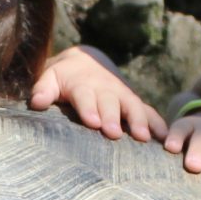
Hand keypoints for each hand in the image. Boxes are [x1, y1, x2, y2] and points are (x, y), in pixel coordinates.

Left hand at [29, 46, 165, 140]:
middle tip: (115, 134)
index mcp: (82, 84)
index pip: (85, 96)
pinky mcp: (133, 101)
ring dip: (139, 121)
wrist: (85, 62)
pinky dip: (157, 123)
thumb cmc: (63, 77)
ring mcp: (122, 95)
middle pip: (110, 103)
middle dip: (113, 117)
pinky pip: (148, 111)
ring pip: (132, 106)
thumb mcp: (49, 78)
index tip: (93, 122)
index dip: (89, 109)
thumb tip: (35, 102)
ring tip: (143, 137)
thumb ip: (43, 90)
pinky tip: (165, 137)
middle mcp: (105, 89)